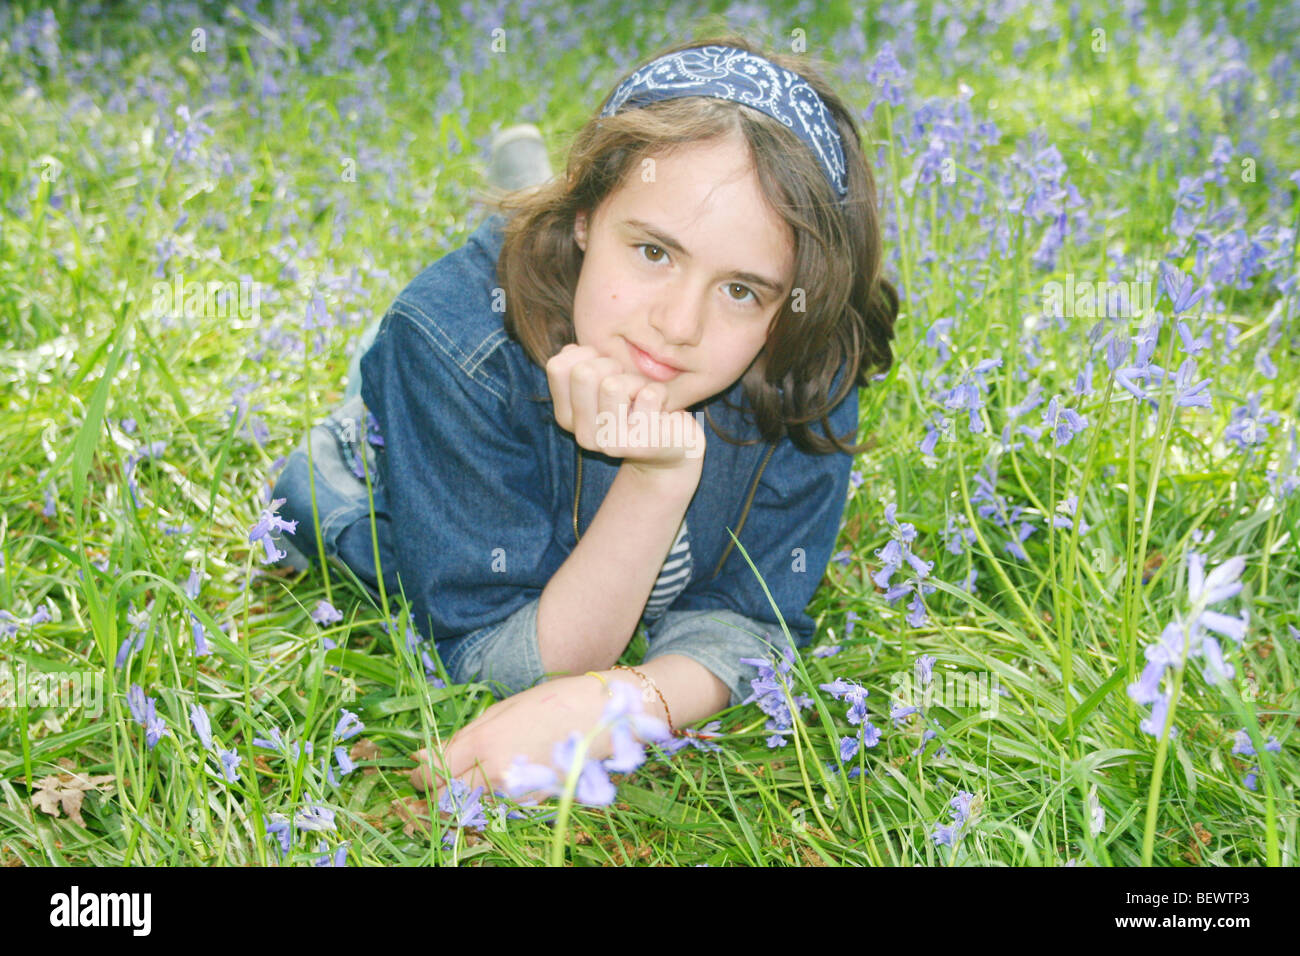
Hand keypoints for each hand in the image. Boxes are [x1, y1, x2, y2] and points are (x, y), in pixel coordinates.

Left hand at [409, 674, 615, 804]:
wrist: (602, 715)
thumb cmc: (551, 701)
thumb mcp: (501, 710)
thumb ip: (463, 737)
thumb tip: (424, 757)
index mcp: (484, 743)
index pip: (435, 772)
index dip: (419, 776)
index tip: (416, 771)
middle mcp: (496, 773)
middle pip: (446, 797)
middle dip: (434, 791)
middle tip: (433, 779)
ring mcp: (515, 792)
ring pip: (471, 804)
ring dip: (461, 794)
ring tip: (469, 772)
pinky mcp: (532, 801)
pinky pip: (497, 803)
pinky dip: (489, 794)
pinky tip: (499, 773)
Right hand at [545, 344, 705, 474]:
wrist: (674, 445)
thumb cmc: (638, 404)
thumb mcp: (604, 382)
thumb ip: (582, 366)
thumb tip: (569, 349)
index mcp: (567, 418)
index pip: (557, 367)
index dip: (586, 354)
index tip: (605, 368)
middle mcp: (583, 435)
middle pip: (583, 373)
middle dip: (612, 365)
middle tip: (627, 382)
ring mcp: (611, 443)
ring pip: (613, 385)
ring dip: (636, 381)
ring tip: (644, 396)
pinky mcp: (641, 445)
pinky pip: (649, 395)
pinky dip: (661, 392)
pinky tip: (661, 409)